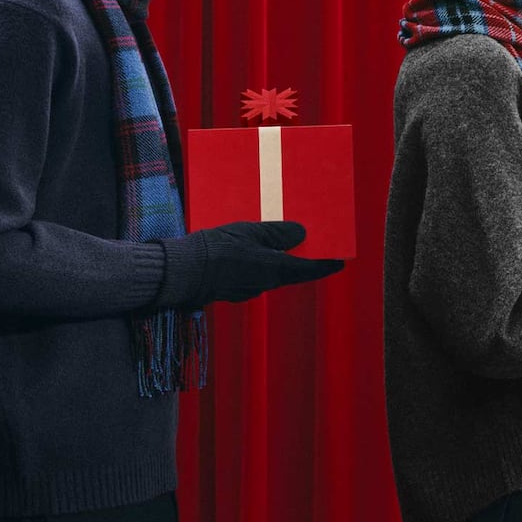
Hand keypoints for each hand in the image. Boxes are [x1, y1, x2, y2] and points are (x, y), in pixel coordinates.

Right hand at [169, 221, 344, 306]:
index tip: (340, 260)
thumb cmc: (216, 249)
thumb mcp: (250, 232)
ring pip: (274, 274)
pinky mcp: (235, 289)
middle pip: (294, 272)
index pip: (310, 269)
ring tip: (285, 244)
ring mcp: (250, 288)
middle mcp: (266, 283)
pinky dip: (263, 264)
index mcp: (275, 270)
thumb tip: (302, 234)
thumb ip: (277, 233)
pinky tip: (257, 251)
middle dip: (305, 260)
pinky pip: (256, 275)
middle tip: (314, 247)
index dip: (326, 264)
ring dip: (282, 261)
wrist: (182, 272)